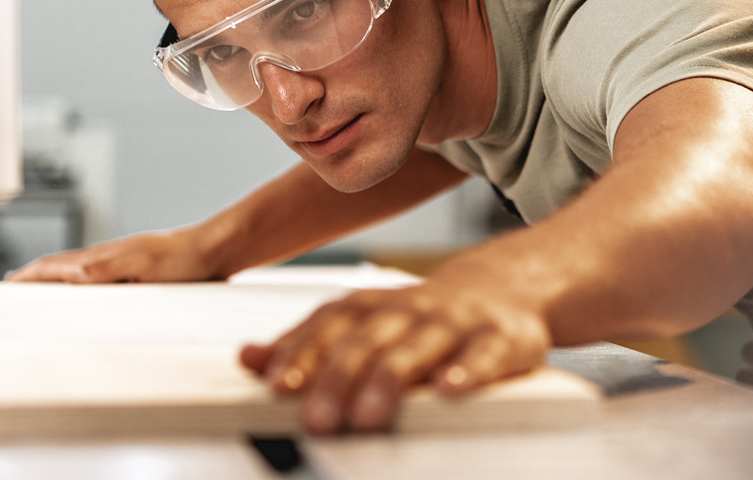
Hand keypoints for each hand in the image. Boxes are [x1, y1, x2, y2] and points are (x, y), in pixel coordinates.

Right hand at [5, 231, 222, 282]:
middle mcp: (107, 260)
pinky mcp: (137, 274)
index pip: (53, 266)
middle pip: (59, 269)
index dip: (27, 276)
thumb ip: (108, 269)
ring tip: (38, 297)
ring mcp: (121, 266)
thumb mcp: (144, 265)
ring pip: (78, 275)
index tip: (5, 286)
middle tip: (11, 294)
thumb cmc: (185, 257)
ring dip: (55, 284)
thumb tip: (72, 274)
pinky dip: (82, 290)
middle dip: (33, 280)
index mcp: (102, 258)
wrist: (215, 250)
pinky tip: (86, 298)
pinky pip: (99, 283)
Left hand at [238, 283, 551, 433]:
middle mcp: (408, 311)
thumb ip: (309, 342)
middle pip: (367, 341)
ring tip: (367, 416)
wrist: (504, 288)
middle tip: (318, 420)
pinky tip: (449, 389)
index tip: (277, 386)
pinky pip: (482, 355)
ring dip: (388, 381)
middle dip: (337, 379)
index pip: (328, 327)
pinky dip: (466, 371)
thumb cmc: (424, 317)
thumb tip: (249, 359)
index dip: (301, 355)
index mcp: (371, 307)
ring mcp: (454, 323)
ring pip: (417, 349)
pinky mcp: (498, 338)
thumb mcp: (363, 322)